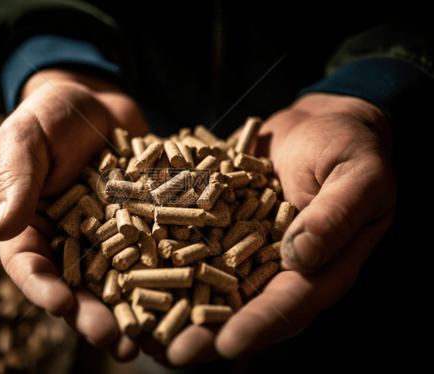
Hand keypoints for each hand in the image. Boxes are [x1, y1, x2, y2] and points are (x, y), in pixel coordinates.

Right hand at [0, 68, 147, 359]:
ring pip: (123, 280)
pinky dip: (175, 270)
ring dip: (139, 310)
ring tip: (156, 337)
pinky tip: (194, 288)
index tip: (62, 304)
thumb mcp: (24, 139)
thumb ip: (16, 181)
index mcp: (33, 227)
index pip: (30, 266)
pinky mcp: (147, 223)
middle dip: (98, 316)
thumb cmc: (47, 115)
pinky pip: (160, 247)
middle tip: (118, 342)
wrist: (93, 100)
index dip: (43, 289)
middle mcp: (72, 242)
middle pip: (80, 287)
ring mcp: (113, 236)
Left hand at [157, 93, 396, 364]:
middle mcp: (279, 267)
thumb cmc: (352, 147)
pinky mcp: (222, 224)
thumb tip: (302, 256)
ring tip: (143, 328)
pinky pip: (195, 244)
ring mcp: (247, 248)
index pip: (288, 305)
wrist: (320, 124)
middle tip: (171, 353)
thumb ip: (335, 216)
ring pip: (211, 284)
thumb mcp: (358, 177)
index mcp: (321, 267)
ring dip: (178, 307)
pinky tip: (135, 271)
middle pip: (241, 307)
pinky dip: (166, 260)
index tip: (225, 346)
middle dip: (206, 331)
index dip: (257, 327)